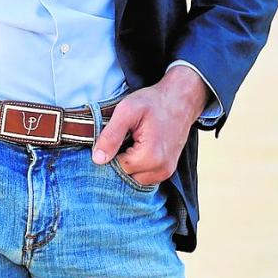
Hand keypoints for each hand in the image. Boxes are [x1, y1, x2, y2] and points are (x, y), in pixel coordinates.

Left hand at [91, 65, 210, 186]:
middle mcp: (161, 170)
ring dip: (130, 163)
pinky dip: (139, 165)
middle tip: (127, 136)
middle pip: (126, 175)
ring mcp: (166, 172)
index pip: (117, 167)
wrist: (180, 99)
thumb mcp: (127, 111)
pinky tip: (140, 147)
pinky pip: (145, 176)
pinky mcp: (168, 171)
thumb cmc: (153, 102)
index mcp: (150, 156)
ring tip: (134, 141)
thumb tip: (98, 159)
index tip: (118, 134)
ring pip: (135, 177)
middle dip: (121, 158)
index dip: (112, 151)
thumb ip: (111, 135)